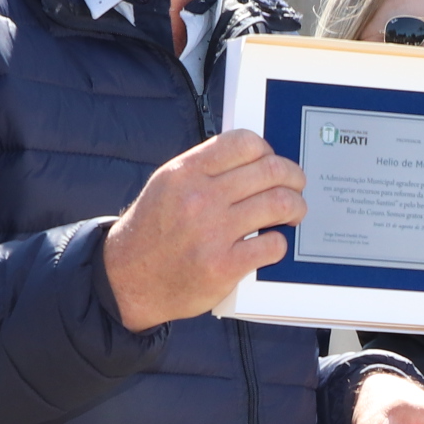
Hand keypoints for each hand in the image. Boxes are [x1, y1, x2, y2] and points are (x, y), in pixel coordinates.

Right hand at [103, 132, 307, 331]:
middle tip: (297, 186)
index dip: (268, 150)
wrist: (127, 280)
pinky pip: (272, 245)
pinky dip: (279, 244)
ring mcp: (212, 233)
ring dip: (296, 207)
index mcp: (185, 172)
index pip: (245, 143)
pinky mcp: (223, 267)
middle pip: (271, 171)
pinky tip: (272, 244)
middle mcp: (199, 198)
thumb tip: (253, 156)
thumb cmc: (152, 231)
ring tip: (294, 213)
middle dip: (294, 177)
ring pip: (279, 204)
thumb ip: (205, 168)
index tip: (272, 162)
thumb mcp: (167, 186)